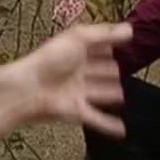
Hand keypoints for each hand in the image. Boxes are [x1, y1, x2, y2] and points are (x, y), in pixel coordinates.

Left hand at [14, 22, 131, 137]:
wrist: (29, 88)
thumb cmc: (50, 59)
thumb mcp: (79, 37)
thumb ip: (105, 33)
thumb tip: (130, 29)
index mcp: (77, 51)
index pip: (100, 47)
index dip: (111, 45)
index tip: (128, 43)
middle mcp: (79, 71)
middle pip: (103, 71)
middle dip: (112, 71)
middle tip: (124, 69)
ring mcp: (79, 92)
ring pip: (102, 93)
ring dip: (113, 95)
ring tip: (122, 95)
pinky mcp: (77, 111)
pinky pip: (97, 118)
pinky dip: (109, 124)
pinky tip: (122, 129)